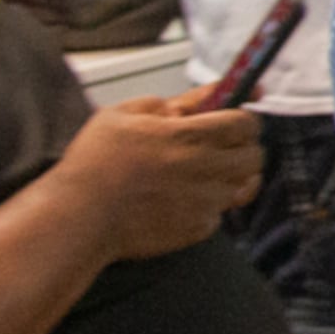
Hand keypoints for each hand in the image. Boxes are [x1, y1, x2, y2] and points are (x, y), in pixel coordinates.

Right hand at [47, 97, 260, 260]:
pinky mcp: (197, 229)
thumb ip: (159, 105)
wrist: (79, 217)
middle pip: (255, 155)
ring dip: (233, 177)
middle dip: (244, 147)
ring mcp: (205, 201)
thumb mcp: (119, 115)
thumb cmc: (93, 164)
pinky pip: (220, 214)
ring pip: (244, 186)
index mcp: (189, 135)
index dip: (245, 117)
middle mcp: (205, 168)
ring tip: (207, 173)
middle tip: (224, 146)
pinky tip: (186, 200)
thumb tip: (186, 104)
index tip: (240, 115)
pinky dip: (211, 205)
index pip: (245, 122)